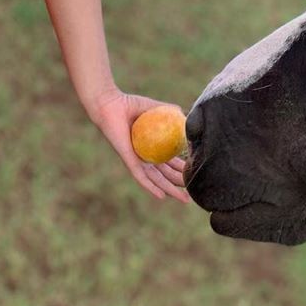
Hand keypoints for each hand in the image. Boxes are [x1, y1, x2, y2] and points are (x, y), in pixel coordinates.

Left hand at [87, 89, 190, 204]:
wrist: (111, 105)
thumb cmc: (130, 104)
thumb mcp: (155, 108)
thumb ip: (169, 110)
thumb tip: (186, 115)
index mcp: (151, 146)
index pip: (169, 161)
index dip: (182, 168)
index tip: (194, 172)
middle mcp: (144, 155)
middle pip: (165, 174)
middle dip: (179, 184)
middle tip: (192, 195)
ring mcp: (137, 159)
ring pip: (156, 179)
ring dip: (170, 190)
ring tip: (184, 200)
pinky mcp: (128, 160)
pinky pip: (141, 176)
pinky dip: (151, 186)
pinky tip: (161, 196)